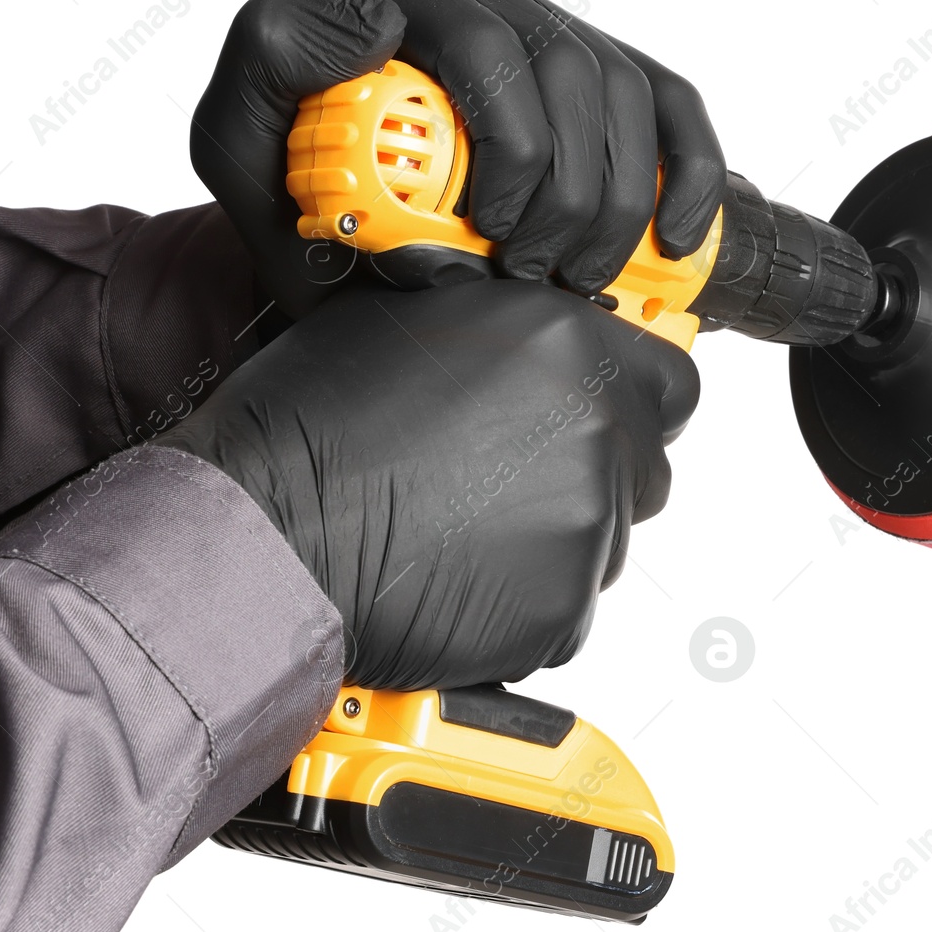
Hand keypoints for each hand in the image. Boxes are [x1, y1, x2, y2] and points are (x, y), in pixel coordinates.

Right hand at [156, 279, 698, 688]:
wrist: (262, 537)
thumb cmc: (304, 431)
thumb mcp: (407, 322)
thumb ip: (499, 330)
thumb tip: (523, 339)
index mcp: (564, 344)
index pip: (669, 380)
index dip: (630, 402)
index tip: (601, 416)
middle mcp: (595, 430)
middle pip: (646, 466)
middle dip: (596, 475)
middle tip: (516, 483)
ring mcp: (585, 525)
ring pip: (607, 540)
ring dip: (556, 539)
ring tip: (466, 533)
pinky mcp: (560, 609)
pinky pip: (567, 609)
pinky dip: (524, 603)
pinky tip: (457, 581)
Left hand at [190, 0, 726, 318]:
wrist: (339, 247)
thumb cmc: (292, 201)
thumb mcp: (240, 149)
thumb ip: (263, 77)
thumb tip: (372, 27)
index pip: (482, 39)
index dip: (510, 143)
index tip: (486, 230)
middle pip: (564, 68)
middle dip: (563, 191)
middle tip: (529, 274)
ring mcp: (537, 17)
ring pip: (620, 90)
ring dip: (614, 203)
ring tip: (572, 280)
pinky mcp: (597, 64)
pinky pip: (670, 103)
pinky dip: (685, 177)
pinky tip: (671, 242)